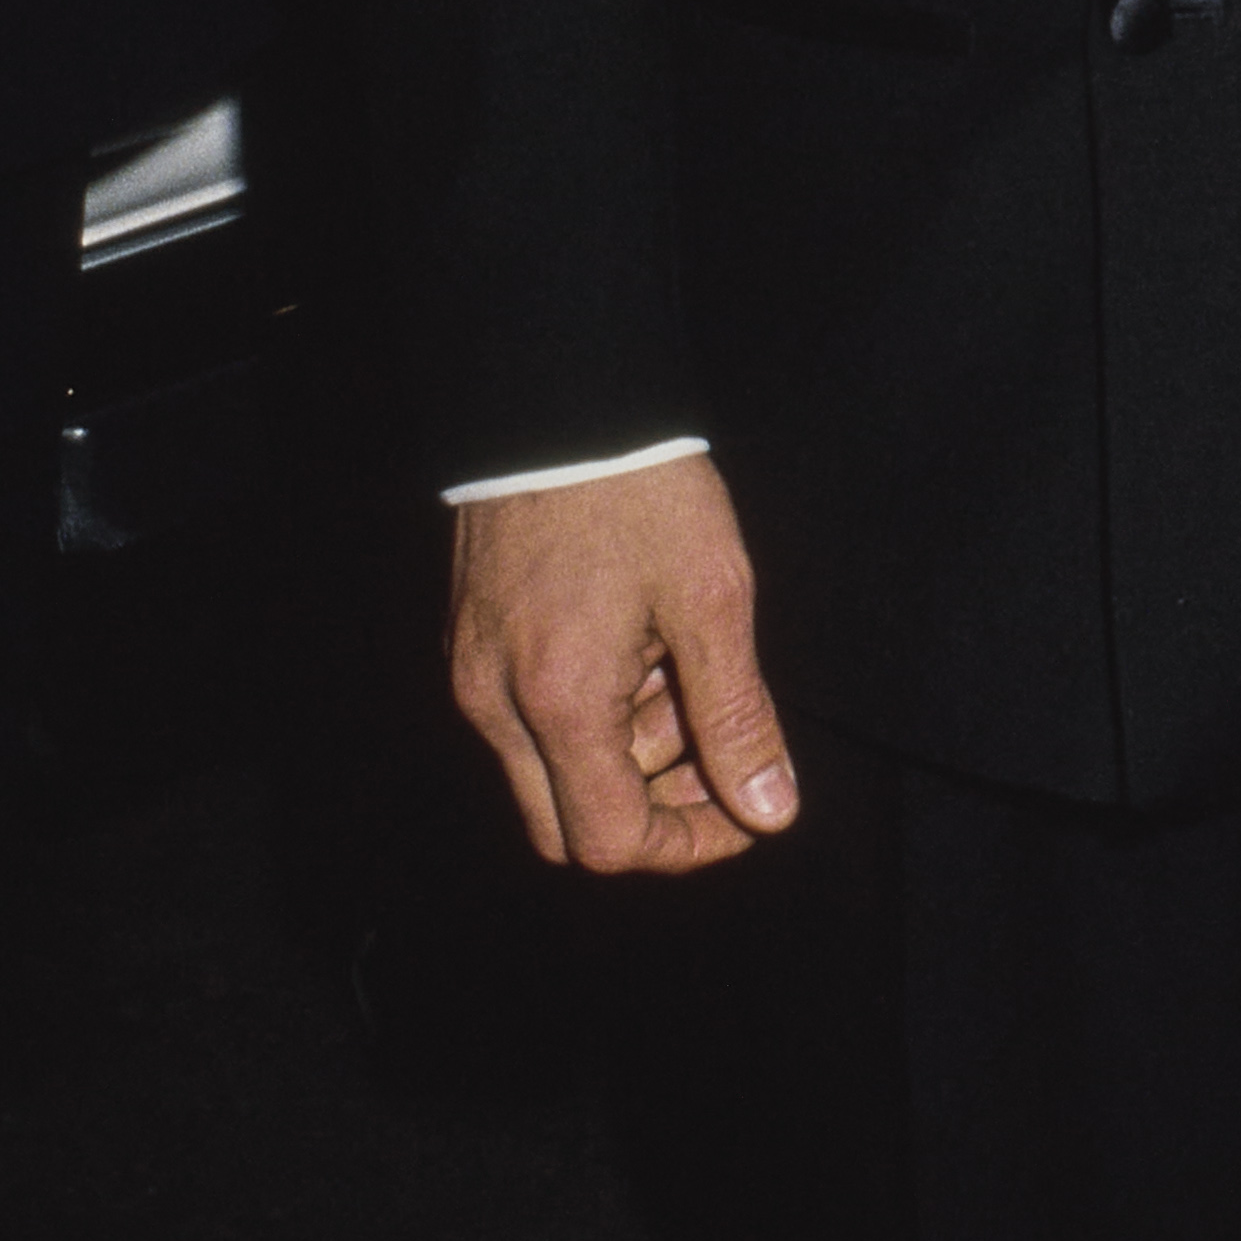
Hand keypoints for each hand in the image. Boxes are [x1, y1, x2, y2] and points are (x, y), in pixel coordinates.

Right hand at [447, 455, 800, 878]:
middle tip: (717, 742)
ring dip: (627, 751)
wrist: (559, 396)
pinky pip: (528, 720)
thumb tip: (771, 811)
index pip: (610, 842)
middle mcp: (495, 706)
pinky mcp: (470, 643)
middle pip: (569, 826)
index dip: (688, 845)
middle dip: (655, 805)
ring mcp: (472, 676)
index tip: (746, 806)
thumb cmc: (640, 489)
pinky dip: (592, 711)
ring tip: (680, 663)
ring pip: (549, 772)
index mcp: (558, 703)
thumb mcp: (712, 596)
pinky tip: (638, 645)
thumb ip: (738, 715)